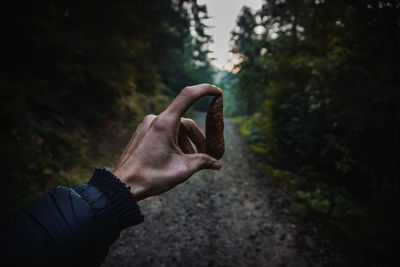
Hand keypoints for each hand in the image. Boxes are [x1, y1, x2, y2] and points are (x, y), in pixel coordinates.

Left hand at [112, 84, 222, 200]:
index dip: (206, 90)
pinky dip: (176, 142)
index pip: (188, 95)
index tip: (219, 93)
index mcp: (165, 122)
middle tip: (207, 155)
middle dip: (199, 138)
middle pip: (186, 122)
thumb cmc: (151, 176)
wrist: (123, 186)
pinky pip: (165, 132)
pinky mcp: (143, 133)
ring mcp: (148, 126)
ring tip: (191, 162)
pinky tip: (178, 159)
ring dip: (187, 143)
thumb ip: (203, 162)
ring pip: (176, 129)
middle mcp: (155, 119)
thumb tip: (218, 164)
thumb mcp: (182, 169)